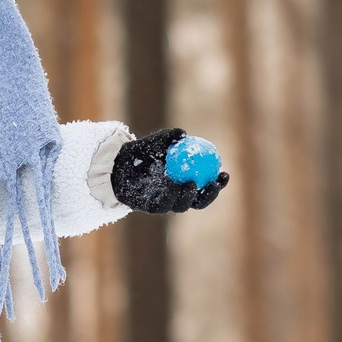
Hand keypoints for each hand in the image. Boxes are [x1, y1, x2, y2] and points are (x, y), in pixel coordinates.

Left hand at [109, 128, 228, 214]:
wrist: (116, 165)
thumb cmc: (140, 153)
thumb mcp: (155, 142)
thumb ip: (168, 138)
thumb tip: (183, 134)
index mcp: (184, 183)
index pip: (206, 186)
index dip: (217, 183)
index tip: (225, 173)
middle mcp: (176, 196)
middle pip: (198, 200)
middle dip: (210, 194)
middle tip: (215, 182)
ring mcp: (164, 203)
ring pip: (181, 205)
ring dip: (190, 196)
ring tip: (193, 184)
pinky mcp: (149, 207)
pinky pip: (163, 204)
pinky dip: (170, 196)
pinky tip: (175, 187)